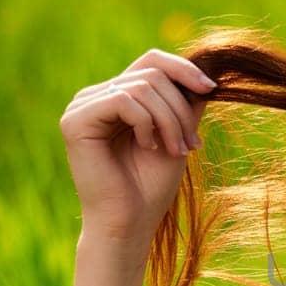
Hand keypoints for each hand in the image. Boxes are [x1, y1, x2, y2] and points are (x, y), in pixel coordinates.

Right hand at [60, 48, 216, 242]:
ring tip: (177, 150)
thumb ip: (186, 102)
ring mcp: (82, 107)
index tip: (210, 89)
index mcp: (117, 97)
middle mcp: (96, 96)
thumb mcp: (179, 134)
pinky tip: (148, 147)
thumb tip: (207, 67)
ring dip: (169, 120)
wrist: (130, 224)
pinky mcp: (75, 121)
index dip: (183, 68)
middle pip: (151, 73)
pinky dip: (146, 123)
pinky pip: (122, 99)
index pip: (151, 61)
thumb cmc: (152, 186)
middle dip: (180, 108)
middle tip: (191, 145)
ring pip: (141, 86)